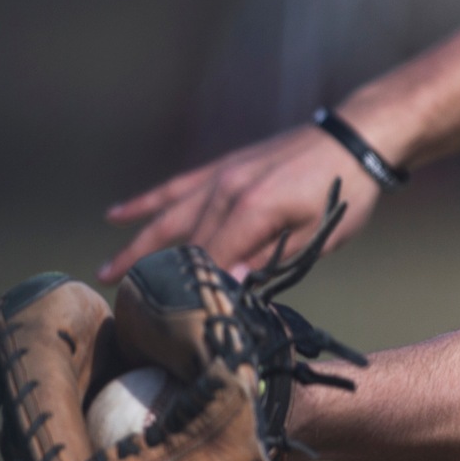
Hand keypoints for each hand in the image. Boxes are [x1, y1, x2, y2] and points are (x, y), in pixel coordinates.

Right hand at [100, 124, 381, 283]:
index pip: (213, 260)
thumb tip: (231, 283)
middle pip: (186, 243)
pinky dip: (146, 202)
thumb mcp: (318, 236)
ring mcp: (221, 176)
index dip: (197, 290)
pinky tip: (118, 214)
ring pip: (168, 216)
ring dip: (136, 244)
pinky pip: (176, 187)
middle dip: (156, 276)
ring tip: (107, 270)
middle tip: (126, 307)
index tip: (176, 321)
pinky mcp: (222, 167)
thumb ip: (272, 259)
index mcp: (252, 210)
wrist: (353, 139)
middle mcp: (226, 191)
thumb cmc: (344, 191)